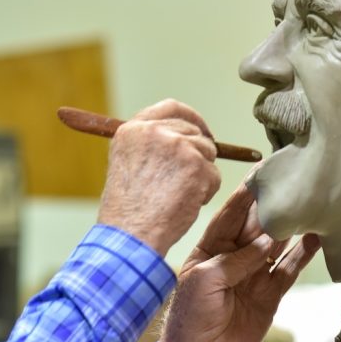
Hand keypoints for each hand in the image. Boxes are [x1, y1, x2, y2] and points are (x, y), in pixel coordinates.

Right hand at [97, 99, 220, 255]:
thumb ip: (149, 145)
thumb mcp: (126, 164)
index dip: (190, 118)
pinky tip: (185, 204)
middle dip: (198, 153)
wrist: (131, 233)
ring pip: (207, 153)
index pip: (171, 108)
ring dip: (201, 175)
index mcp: (134, 129)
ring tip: (179, 195)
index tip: (199, 130)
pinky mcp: (196, 166)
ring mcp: (178, 146)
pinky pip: (214, 175)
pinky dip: (206, 192)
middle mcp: (155, 131)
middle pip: (194, 131)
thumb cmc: (127, 210)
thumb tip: (178, 139)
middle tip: (189, 178)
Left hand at [155, 183, 319, 341]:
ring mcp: (253, 274)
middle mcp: (233, 256)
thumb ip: (236, 260)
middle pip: (256, 224)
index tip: (262, 171)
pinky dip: (302, 254)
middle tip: (293, 179)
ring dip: (291, 225)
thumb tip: (267, 242)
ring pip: (276, 244)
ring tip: (310, 202)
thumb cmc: (190, 316)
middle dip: (272, 203)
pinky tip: (316, 237)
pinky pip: (288, 269)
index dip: (246, 194)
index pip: (230, 214)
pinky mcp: (270, 294)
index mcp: (209, 248)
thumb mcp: (204, 281)